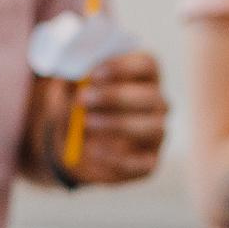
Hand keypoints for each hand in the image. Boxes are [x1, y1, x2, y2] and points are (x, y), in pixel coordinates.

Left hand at [37, 52, 166, 185]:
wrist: (77, 145)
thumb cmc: (80, 106)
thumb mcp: (71, 90)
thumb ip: (74, 82)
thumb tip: (76, 81)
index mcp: (143, 76)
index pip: (147, 64)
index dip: (122, 67)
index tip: (93, 74)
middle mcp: (157, 103)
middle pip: (151, 95)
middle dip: (116, 96)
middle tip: (84, 98)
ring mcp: (157, 134)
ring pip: (152, 128)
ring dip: (117, 124)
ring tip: (86, 123)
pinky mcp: (149, 163)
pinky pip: (140, 162)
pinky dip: (115, 157)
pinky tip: (92, 150)